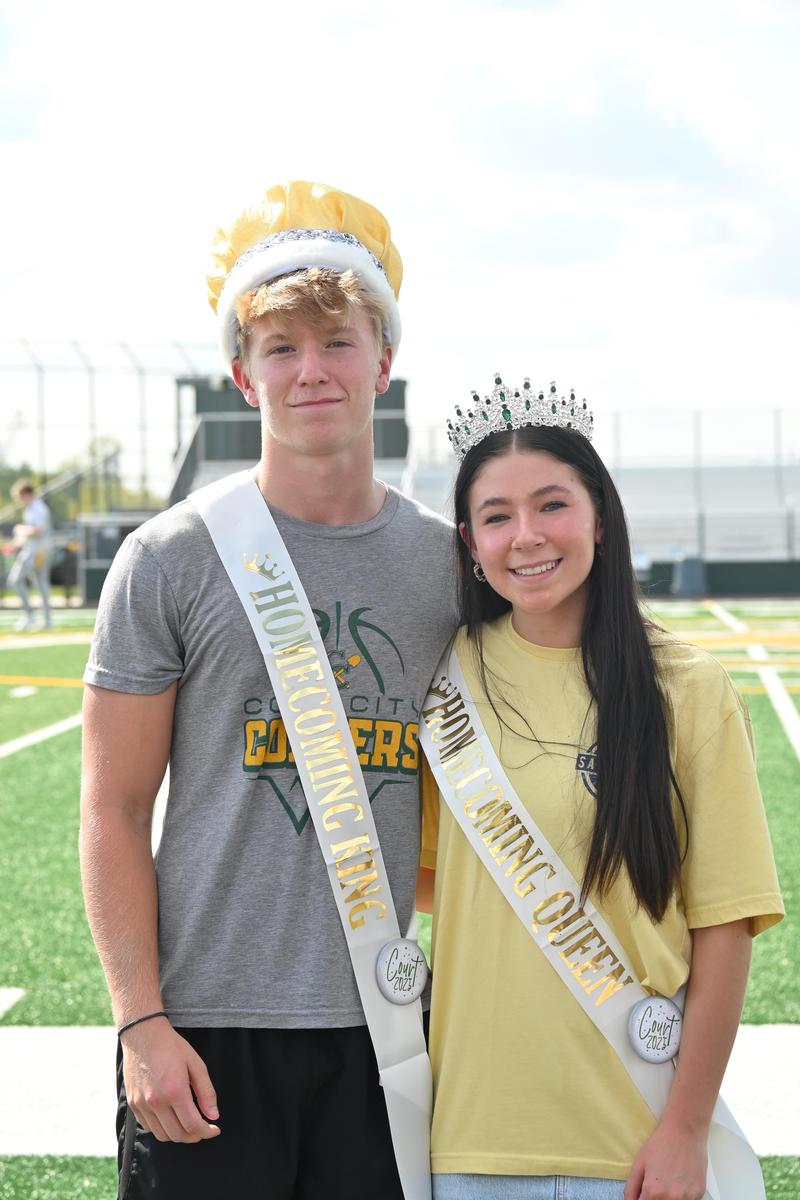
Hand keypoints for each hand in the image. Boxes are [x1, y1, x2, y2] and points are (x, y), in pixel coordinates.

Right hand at [121, 1019, 220, 1142]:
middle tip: (203, 1128)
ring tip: (188, 1124)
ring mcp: (142, 1104)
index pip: (193, 1125)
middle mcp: (156, 1101)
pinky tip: (171, 1117)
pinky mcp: (133, 1104)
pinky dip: (162, 1128)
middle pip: (178, 1134)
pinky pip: (149, 1127)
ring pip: (162, 1135)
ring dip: (178, 1134)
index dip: (207, 1132)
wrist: (143, 1034)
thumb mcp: (196, 1064)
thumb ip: (206, 1092)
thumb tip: (214, 1116)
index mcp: (174, 1091)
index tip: (214, 1130)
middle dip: (194, 1136)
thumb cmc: (172, 1047)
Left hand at [624, 1119, 706, 1199]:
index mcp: (654, 1191)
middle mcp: (672, 1199)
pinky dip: (681, 1196)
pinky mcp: (699, 1193)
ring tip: (668, 1181)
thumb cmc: (660, 1144)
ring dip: (667, 1198)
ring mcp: (688, 1198)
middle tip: (656, 1185)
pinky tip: (679, 1181)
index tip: (643, 1193)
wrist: (685, 1130)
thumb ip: (631, 1188)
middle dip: (654, 1198)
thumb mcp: (639, 1163)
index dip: (642, 1199)